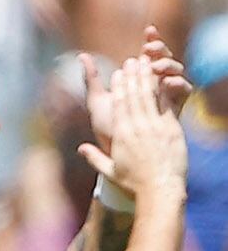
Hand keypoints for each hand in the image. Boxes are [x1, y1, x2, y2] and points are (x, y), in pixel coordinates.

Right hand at [93, 41, 189, 197]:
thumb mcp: (110, 171)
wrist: (159, 189)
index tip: (118, 73)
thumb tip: (80, 149)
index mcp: (121, 134)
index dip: (119, 86)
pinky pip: (165, 105)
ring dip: (147, 78)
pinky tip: (162, 80)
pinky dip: (163, 90)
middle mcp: (137, 127)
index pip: (119, 104)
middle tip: (132, 61)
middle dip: (132, 76)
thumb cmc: (134, 183)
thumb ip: (94, 157)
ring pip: (149, 96)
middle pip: (133, 95)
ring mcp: (155, 126)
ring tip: (147, 64)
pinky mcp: (171, 129)